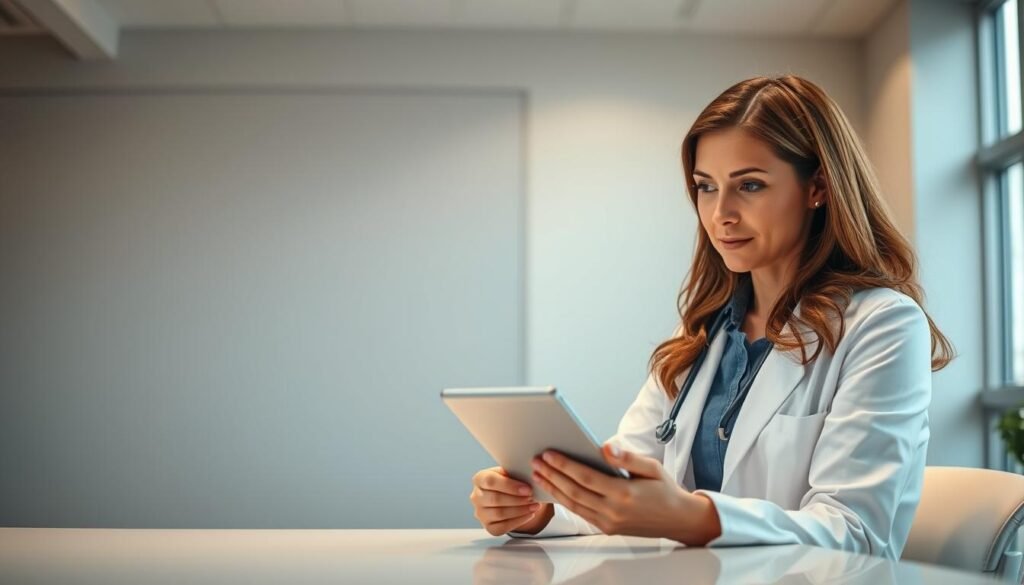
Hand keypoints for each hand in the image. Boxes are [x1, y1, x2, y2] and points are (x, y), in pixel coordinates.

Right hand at [470, 466, 551, 535]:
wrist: (507, 495)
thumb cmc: (509, 481)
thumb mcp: (510, 472)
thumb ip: (515, 472)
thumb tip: (529, 476)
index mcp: (479, 478)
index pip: (490, 481)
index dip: (510, 486)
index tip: (527, 489)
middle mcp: (476, 496)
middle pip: (495, 499)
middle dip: (517, 499)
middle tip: (532, 498)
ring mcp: (480, 513)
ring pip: (499, 514)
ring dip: (520, 511)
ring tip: (534, 506)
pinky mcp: (488, 526)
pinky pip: (502, 527)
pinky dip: (518, 521)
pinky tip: (529, 515)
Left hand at [530, 444, 721, 543]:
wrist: (678, 520)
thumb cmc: (665, 490)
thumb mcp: (652, 468)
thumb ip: (627, 458)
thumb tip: (604, 447)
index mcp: (623, 493)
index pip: (585, 477)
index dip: (564, 465)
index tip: (548, 454)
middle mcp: (613, 511)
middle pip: (574, 491)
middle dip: (552, 475)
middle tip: (535, 461)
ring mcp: (608, 522)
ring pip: (573, 504)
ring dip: (553, 488)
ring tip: (538, 474)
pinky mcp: (607, 528)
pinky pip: (580, 513)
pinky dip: (563, 501)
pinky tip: (553, 489)